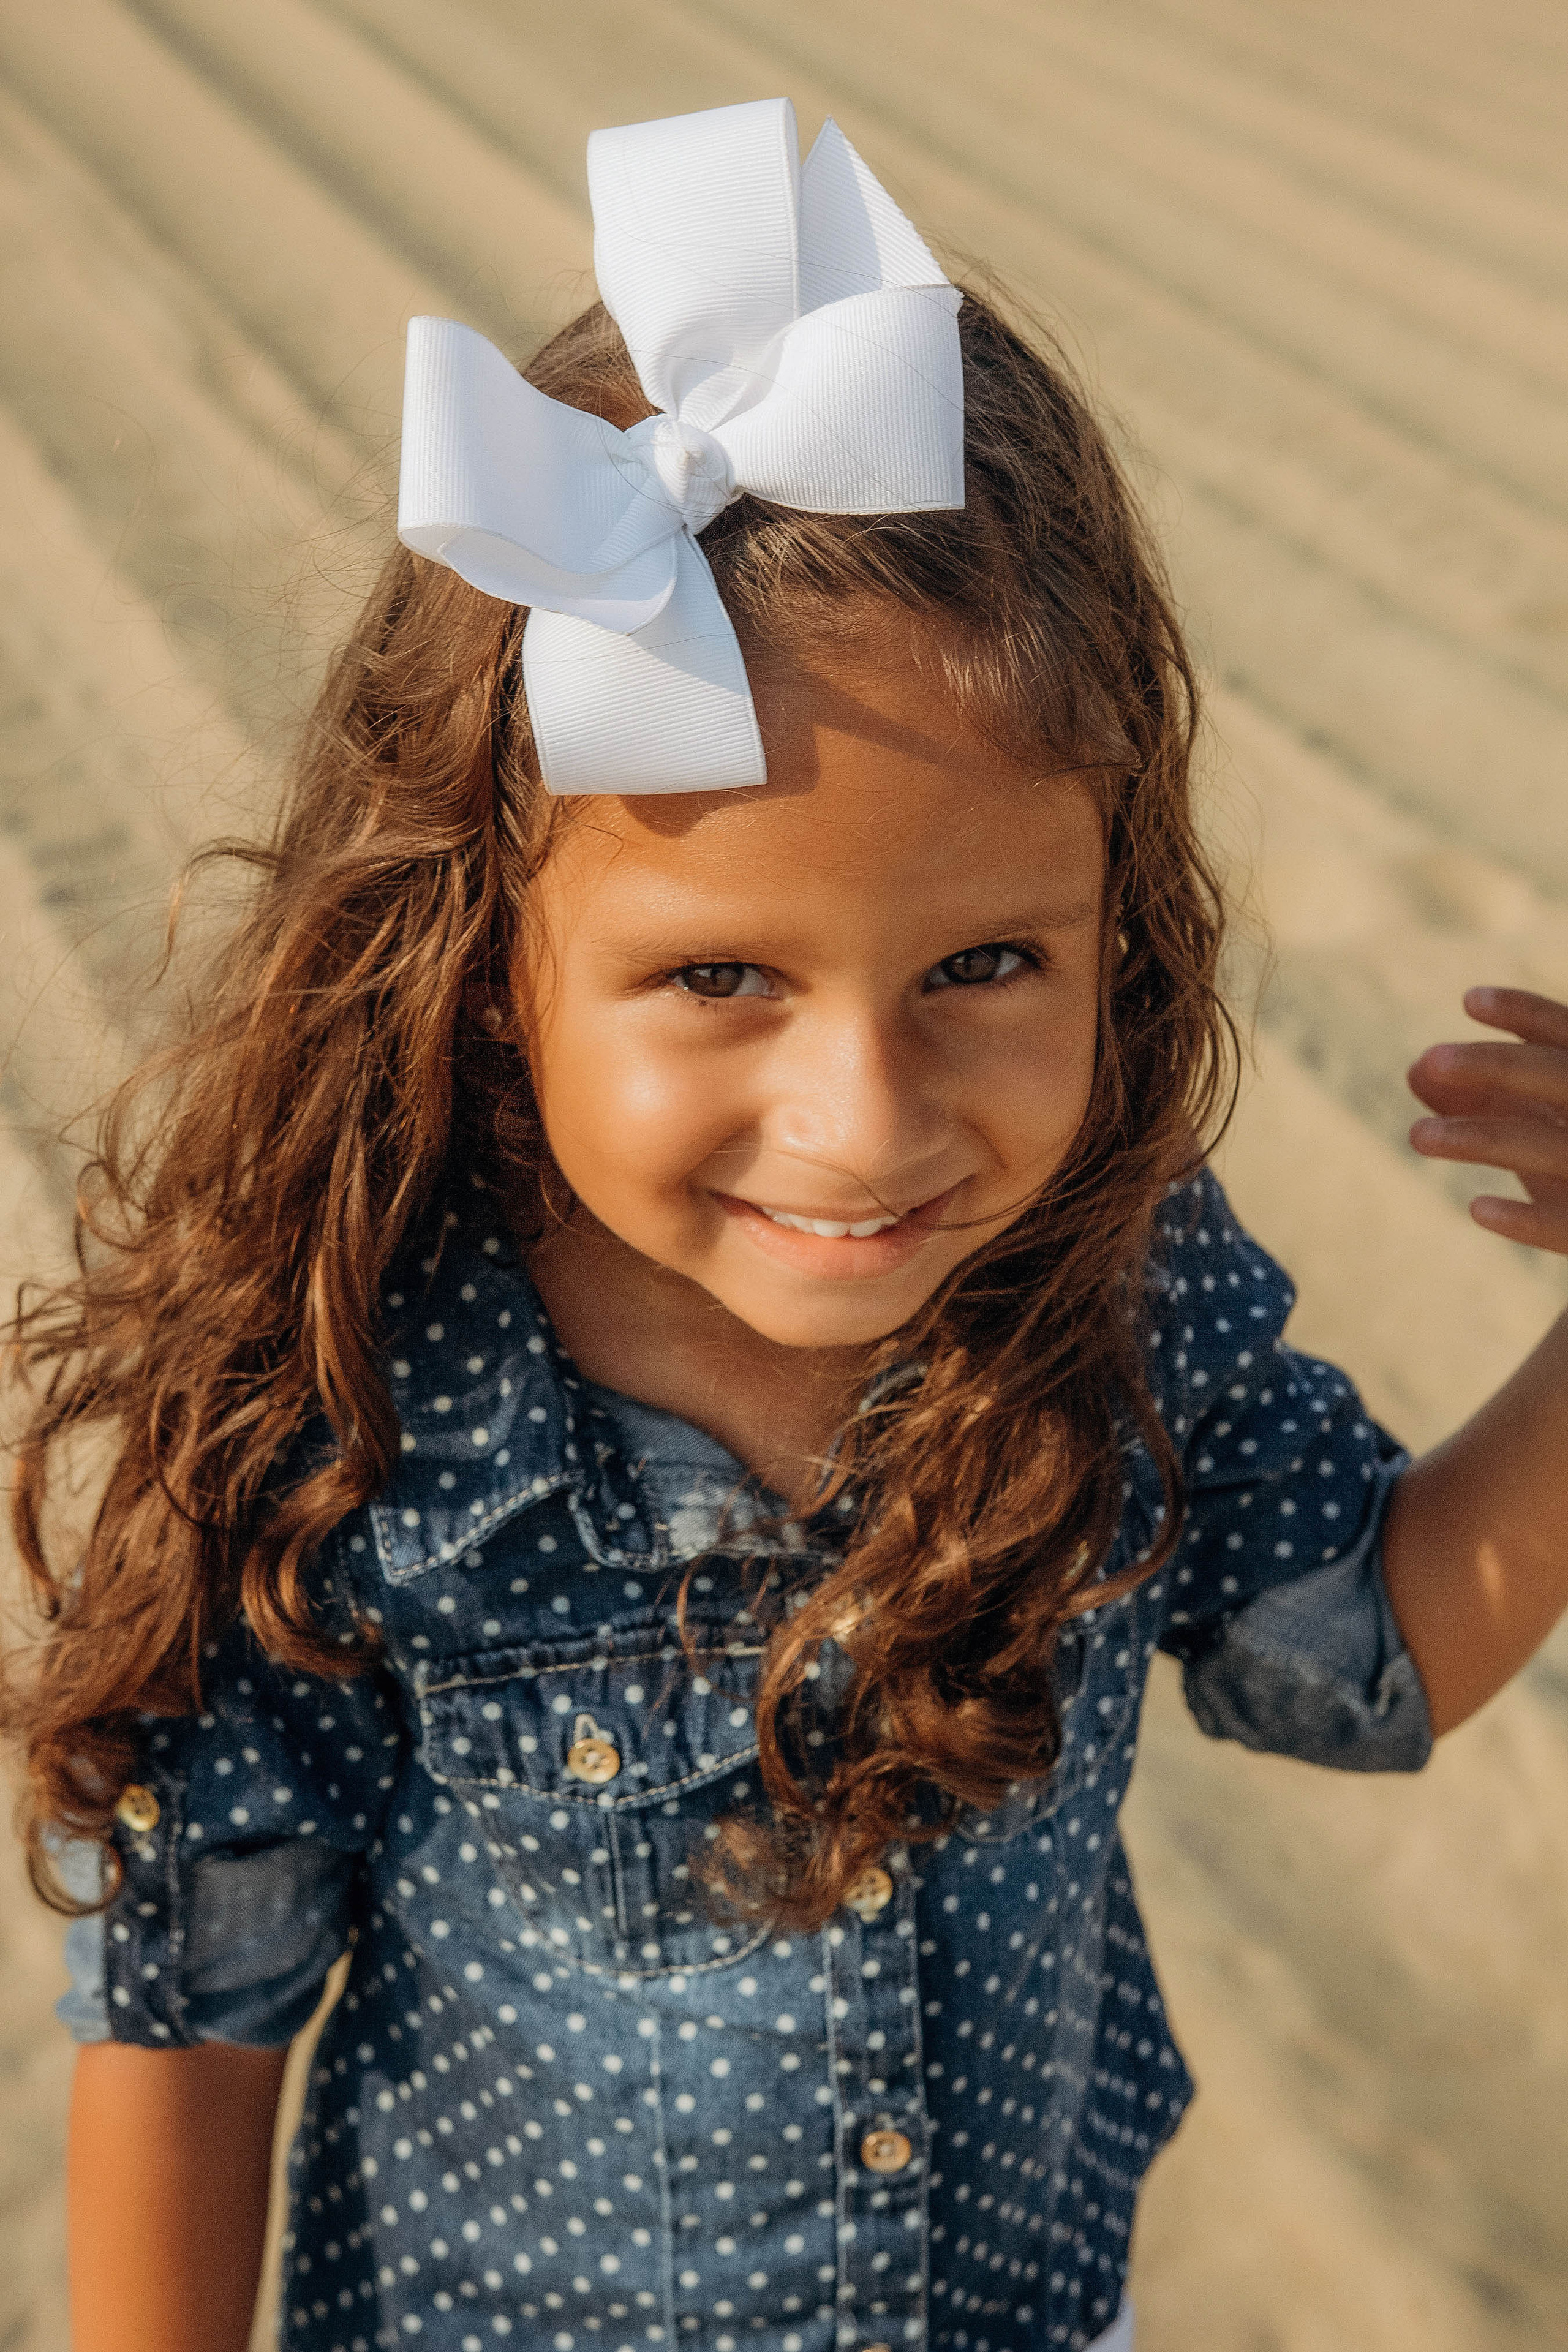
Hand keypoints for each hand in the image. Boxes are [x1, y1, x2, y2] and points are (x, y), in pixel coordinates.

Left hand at [1408, 986, 1567, 1252]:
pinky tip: (1479, 1209)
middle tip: (1429, 1059)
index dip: (1526, 1013)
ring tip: (1417, 1135)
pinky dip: (1527, 1220)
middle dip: (1498, 1065)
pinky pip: (1567, 1226)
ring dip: (1483, 1137)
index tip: (1469, 1000)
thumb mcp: (1535, 1129)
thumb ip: (1483, 1100)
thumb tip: (1415, 1069)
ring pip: (1551, 1148)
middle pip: (1560, 1077)